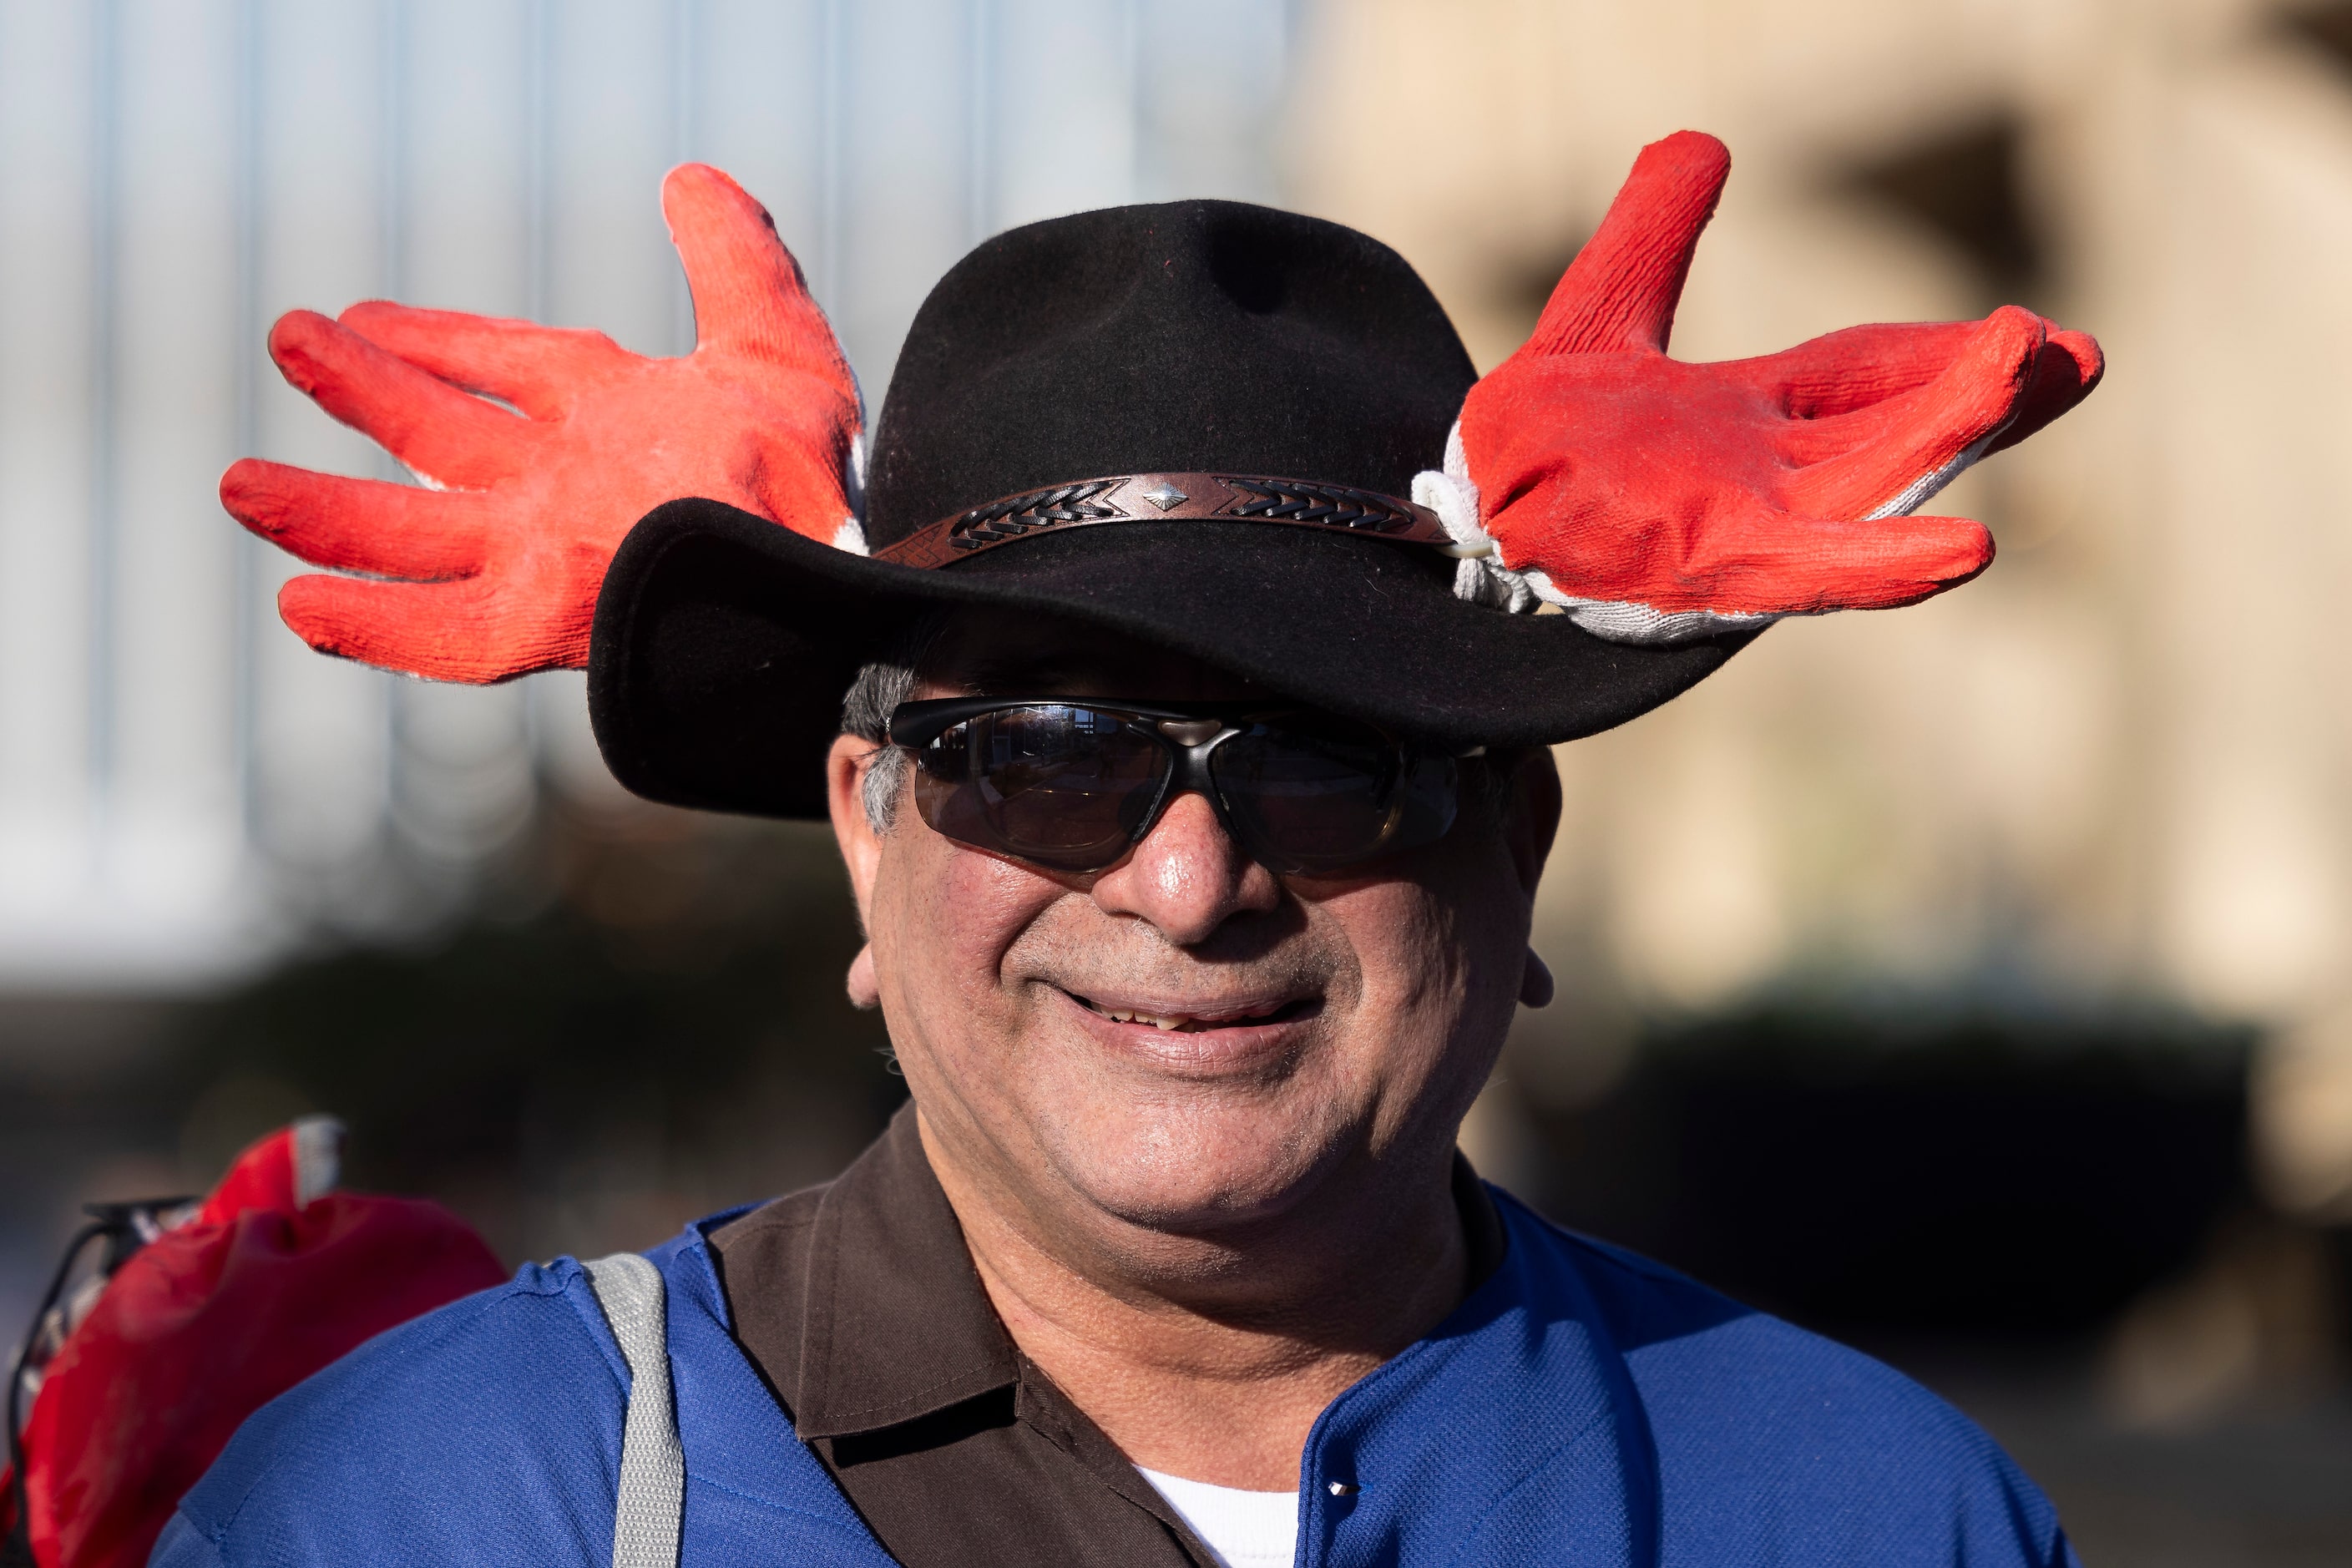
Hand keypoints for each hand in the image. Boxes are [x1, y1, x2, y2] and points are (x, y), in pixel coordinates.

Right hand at [220, 163, 861, 681]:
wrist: (848, 575)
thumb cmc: (826, 478)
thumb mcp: (781, 346)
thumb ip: (732, 259)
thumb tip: (687, 176)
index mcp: (615, 414)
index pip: (505, 365)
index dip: (438, 339)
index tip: (363, 315)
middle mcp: (570, 484)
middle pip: (442, 436)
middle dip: (364, 390)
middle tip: (286, 338)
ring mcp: (553, 552)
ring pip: (416, 534)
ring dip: (329, 513)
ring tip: (240, 486)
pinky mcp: (554, 621)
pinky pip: (446, 633)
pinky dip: (375, 623)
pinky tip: (299, 612)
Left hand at [1422, 131, 2101, 641]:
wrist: (1457, 527)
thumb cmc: (1529, 449)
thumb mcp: (1598, 319)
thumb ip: (1650, 238)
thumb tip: (1699, 141)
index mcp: (1752, 419)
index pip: (1869, 375)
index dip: (1948, 358)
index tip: (2037, 336)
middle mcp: (1768, 478)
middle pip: (1900, 430)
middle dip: (1988, 397)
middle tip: (2079, 357)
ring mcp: (1749, 525)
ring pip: (1875, 481)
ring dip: (1954, 435)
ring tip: (2038, 374)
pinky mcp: (1715, 568)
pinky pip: (1817, 573)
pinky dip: (1890, 566)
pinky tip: (1970, 546)